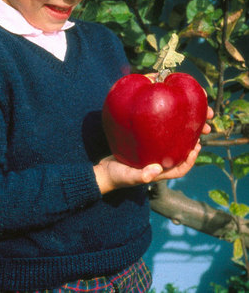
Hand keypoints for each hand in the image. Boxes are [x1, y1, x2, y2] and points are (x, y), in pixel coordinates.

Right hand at [94, 106, 213, 194]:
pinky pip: (157, 143)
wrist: (103, 172)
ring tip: (183, 125)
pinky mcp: (142, 151)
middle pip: (178, 157)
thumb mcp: (128, 176)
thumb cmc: (116, 177)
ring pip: (169, 149)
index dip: (191, 160)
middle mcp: (157, 166)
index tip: (197, 146)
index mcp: (158, 174)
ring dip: (178, 139)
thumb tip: (156, 170)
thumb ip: (141, 176)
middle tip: (196, 131)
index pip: (180, 169)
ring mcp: (150, 158)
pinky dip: (163, 135)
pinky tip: (161, 124)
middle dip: (189, 146)